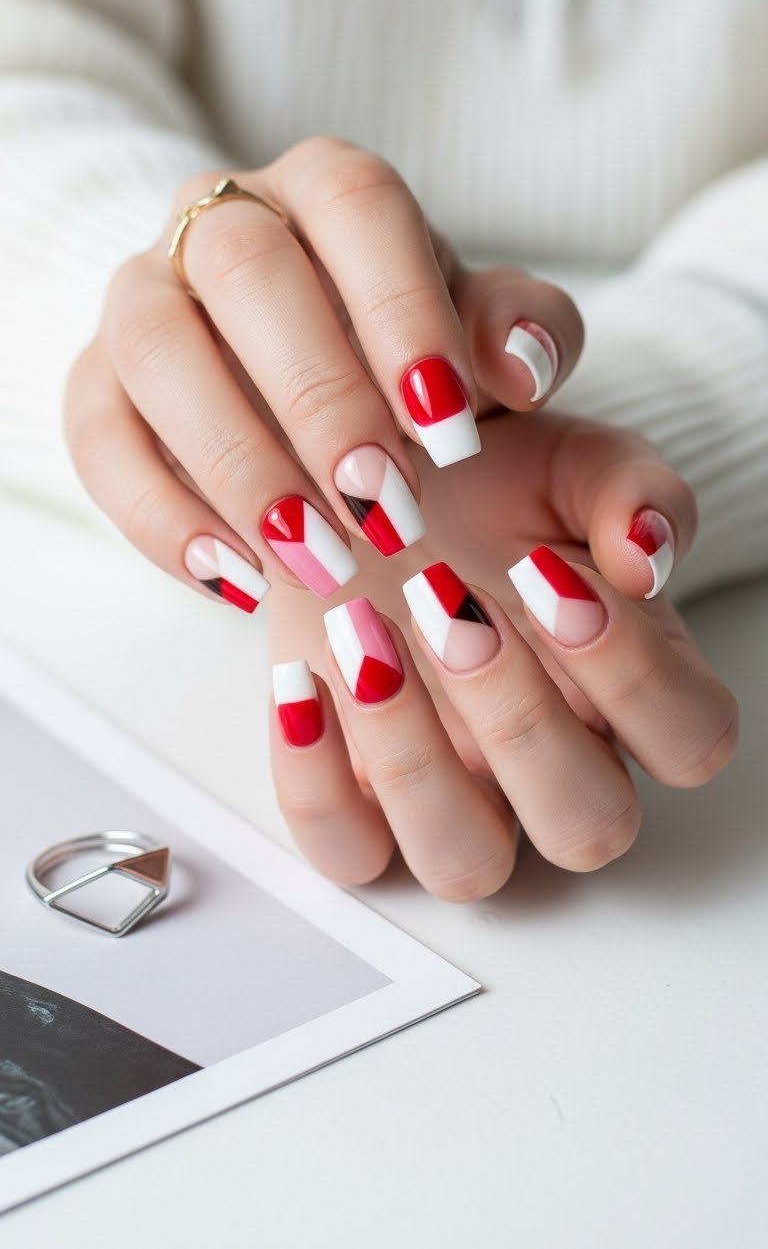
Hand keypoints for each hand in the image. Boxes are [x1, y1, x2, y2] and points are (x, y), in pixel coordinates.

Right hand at [64, 138, 580, 609]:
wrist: (307, 382)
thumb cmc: (408, 352)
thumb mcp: (483, 337)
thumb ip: (527, 333)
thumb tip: (519, 364)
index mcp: (328, 189)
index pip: (357, 207)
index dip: (402, 313)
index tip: (450, 431)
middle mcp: (223, 221)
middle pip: (246, 270)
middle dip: (318, 397)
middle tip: (384, 507)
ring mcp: (145, 296)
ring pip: (156, 349)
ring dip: (235, 462)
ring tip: (312, 558)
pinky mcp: (97, 382)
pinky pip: (97, 437)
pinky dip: (159, 516)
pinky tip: (234, 579)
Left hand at [269, 412, 738, 899]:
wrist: (372, 481)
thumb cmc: (490, 484)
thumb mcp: (570, 460)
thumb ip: (631, 491)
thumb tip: (646, 553)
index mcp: (631, 690)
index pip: (689, 742)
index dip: (634, 676)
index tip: (550, 574)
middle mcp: (552, 765)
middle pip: (586, 826)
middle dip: (519, 719)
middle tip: (444, 600)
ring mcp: (453, 793)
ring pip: (464, 862)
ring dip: (412, 758)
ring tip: (359, 630)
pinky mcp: (355, 797)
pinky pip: (344, 850)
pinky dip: (312, 780)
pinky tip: (300, 677)